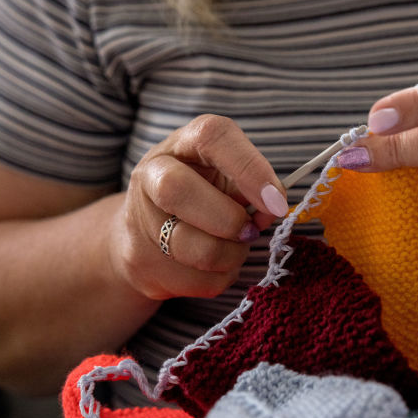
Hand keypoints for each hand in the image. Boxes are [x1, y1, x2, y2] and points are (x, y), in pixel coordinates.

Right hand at [110, 114, 288, 300]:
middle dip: (229, 219)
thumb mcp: (227, 177)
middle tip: (250, 229)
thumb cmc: (204, 196)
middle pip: (178, 191)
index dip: (249, 168)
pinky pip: (202, 281)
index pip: (212, 136)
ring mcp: (141, 221)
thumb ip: (253, 185)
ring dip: (233, 254)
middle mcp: (151, 175)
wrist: (148, 236)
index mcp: (182, 145)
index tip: (276, 200)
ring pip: (197, 249)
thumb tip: (274, 206)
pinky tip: (216, 264)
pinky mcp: (144, 263)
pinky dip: (223, 276)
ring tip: (235, 246)